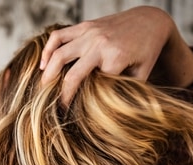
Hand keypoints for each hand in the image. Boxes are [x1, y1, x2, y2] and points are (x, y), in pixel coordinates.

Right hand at [40, 6, 192, 103]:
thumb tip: (108, 113)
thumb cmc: (147, 51)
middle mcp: (100, 44)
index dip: (84, 103)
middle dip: (61, 96)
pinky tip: (43, 64)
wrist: (150, 20)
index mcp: (116, 58)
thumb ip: (125, 91)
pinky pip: (58, 36)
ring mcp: (89, 32)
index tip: (78, 117)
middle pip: (72, 75)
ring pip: (58, 54)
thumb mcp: (142, 74)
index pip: (94, 87)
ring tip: (42, 89)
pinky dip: (47, 50)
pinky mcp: (83, 26)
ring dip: (48, 74)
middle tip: (54, 109)